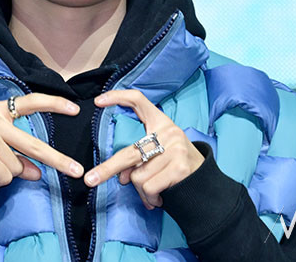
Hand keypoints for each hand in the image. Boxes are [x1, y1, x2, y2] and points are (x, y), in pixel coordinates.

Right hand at [0, 93, 83, 191]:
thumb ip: (18, 156)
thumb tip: (37, 172)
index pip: (31, 102)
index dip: (54, 104)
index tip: (75, 109)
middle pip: (34, 145)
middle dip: (57, 160)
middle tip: (76, 170)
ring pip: (16, 167)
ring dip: (4, 175)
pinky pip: (4, 176)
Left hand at [83, 89, 204, 208]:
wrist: (205, 183)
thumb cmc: (175, 165)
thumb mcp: (159, 153)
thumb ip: (138, 159)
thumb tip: (123, 177)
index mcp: (161, 122)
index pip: (138, 100)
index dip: (118, 97)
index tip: (98, 101)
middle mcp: (169, 132)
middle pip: (130, 152)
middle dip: (108, 169)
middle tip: (90, 179)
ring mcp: (175, 149)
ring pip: (138, 177)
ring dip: (141, 191)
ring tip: (152, 192)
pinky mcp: (179, 168)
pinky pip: (149, 188)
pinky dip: (150, 197)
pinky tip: (158, 197)